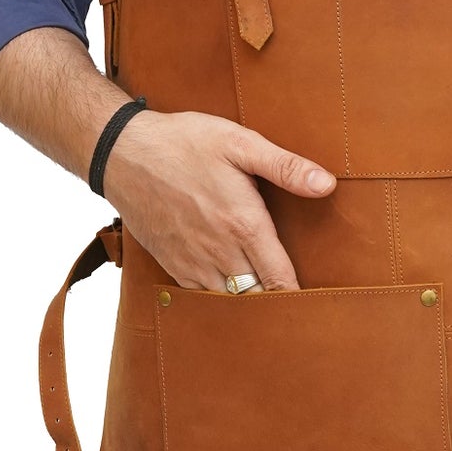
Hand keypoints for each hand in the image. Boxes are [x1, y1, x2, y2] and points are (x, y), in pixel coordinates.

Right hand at [100, 108, 335, 290]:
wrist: (124, 154)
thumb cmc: (184, 143)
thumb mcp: (239, 143)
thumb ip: (285, 166)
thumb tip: (326, 184)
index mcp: (243, 224)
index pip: (280, 279)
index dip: (300, 298)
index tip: (318, 304)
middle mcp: (219, 252)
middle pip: (258, 298)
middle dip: (278, 305)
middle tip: (300, 307)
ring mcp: (193, 262)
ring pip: (230, 302)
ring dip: (250, 304)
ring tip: (270, 303)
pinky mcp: (173, 264)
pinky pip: (203, 297)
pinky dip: (221, 300)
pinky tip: (233, 291)